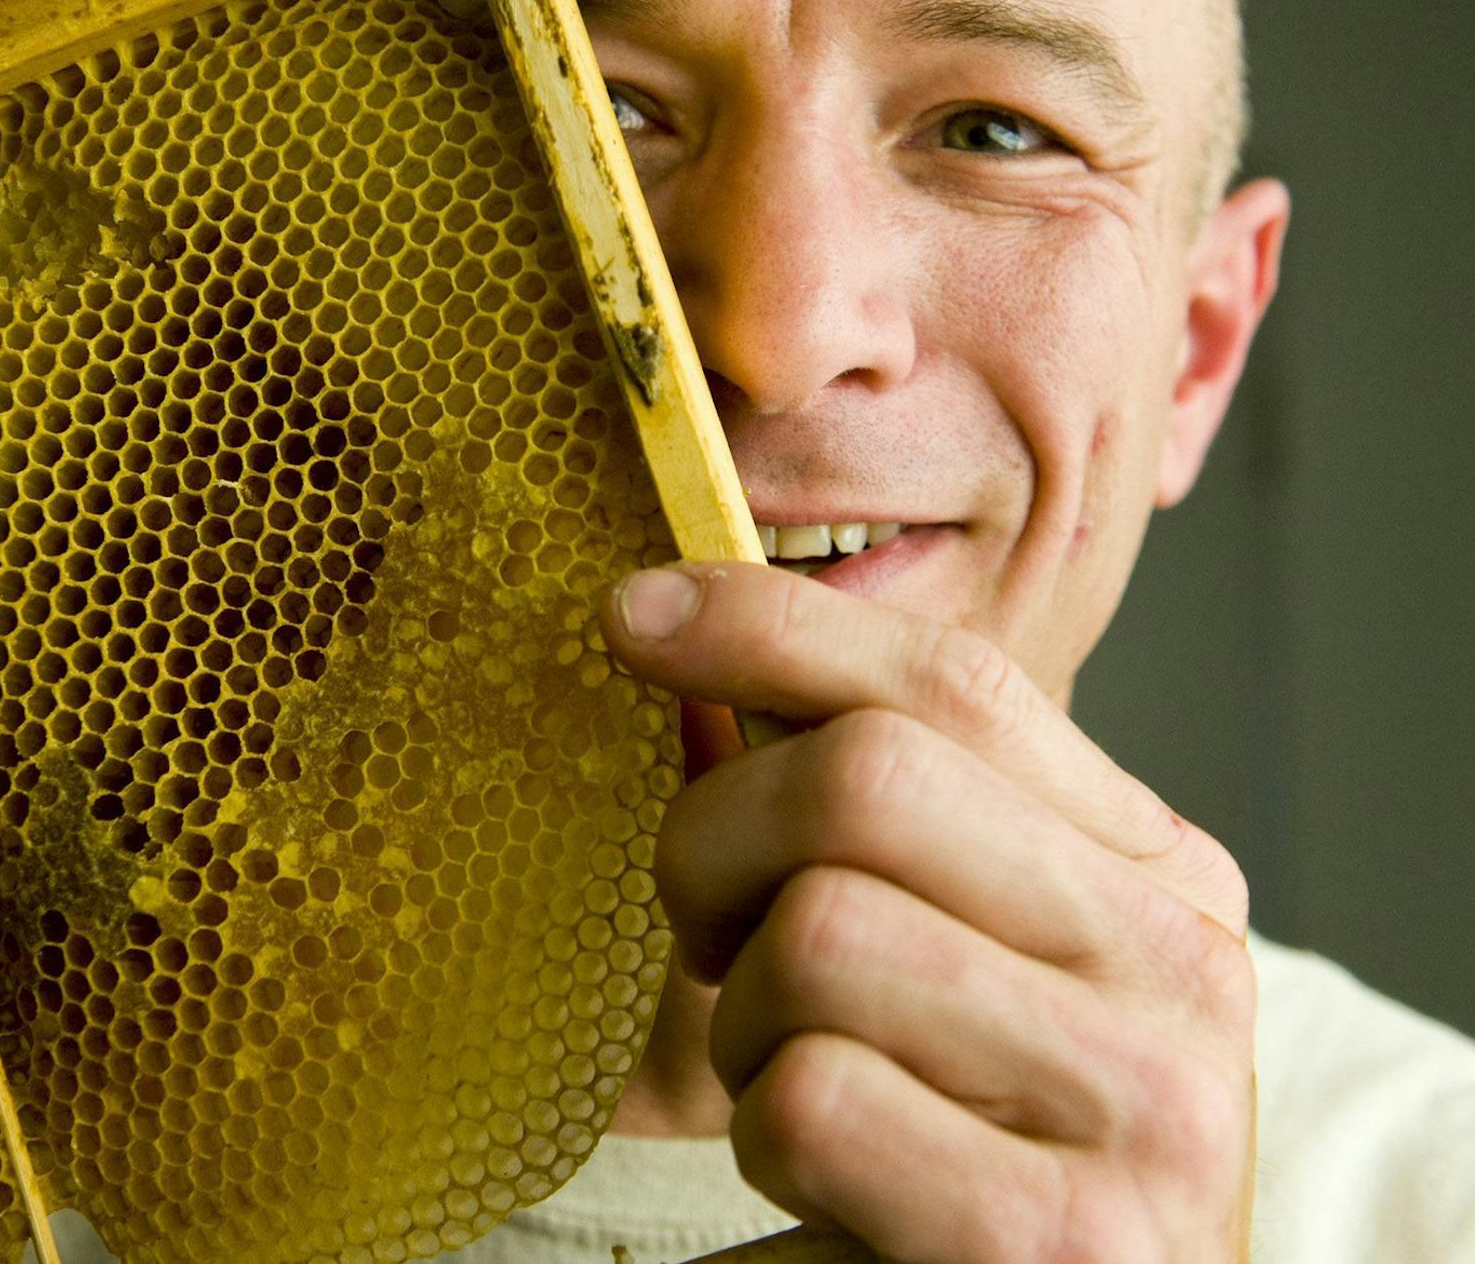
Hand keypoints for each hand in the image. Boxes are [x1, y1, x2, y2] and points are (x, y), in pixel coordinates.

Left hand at [604, 561, 1256, 1263]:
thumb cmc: (952, 1148)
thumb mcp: (936, 950)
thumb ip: (858, 807)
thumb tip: (673, 623)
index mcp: (1159, 878)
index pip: (954, 686)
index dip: (771, 626)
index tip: (632, 614)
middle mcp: (1183, 975)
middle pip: (864, 779)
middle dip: (716, 846)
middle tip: (709, 938)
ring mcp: (1144, 1115)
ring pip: (818, 936)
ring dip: (745, 1027)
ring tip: (796, 1086)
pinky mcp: (1055, 1244)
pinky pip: (810, 1100)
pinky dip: (767, 1143)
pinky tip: (826, 1190)